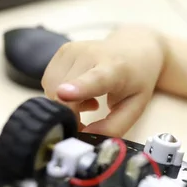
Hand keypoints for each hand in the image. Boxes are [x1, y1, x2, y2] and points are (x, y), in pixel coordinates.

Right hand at [41, 26, 165, 136]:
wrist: (134, 49)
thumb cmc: (136, 80)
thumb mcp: (135, 107)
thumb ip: (112, 127)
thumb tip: (84, 137)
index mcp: (115, 70)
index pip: (95, 79)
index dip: (78, 88)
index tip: (64, 94)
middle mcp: (91, 54)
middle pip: (64, 95)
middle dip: (70, 115)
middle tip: (89, 118)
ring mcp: (74, 50)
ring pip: (52, 90)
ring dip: (66, 104)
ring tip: (88, 100)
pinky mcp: (62, 51)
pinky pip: (49, 82)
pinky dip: (60, 93)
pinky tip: (80, 91)